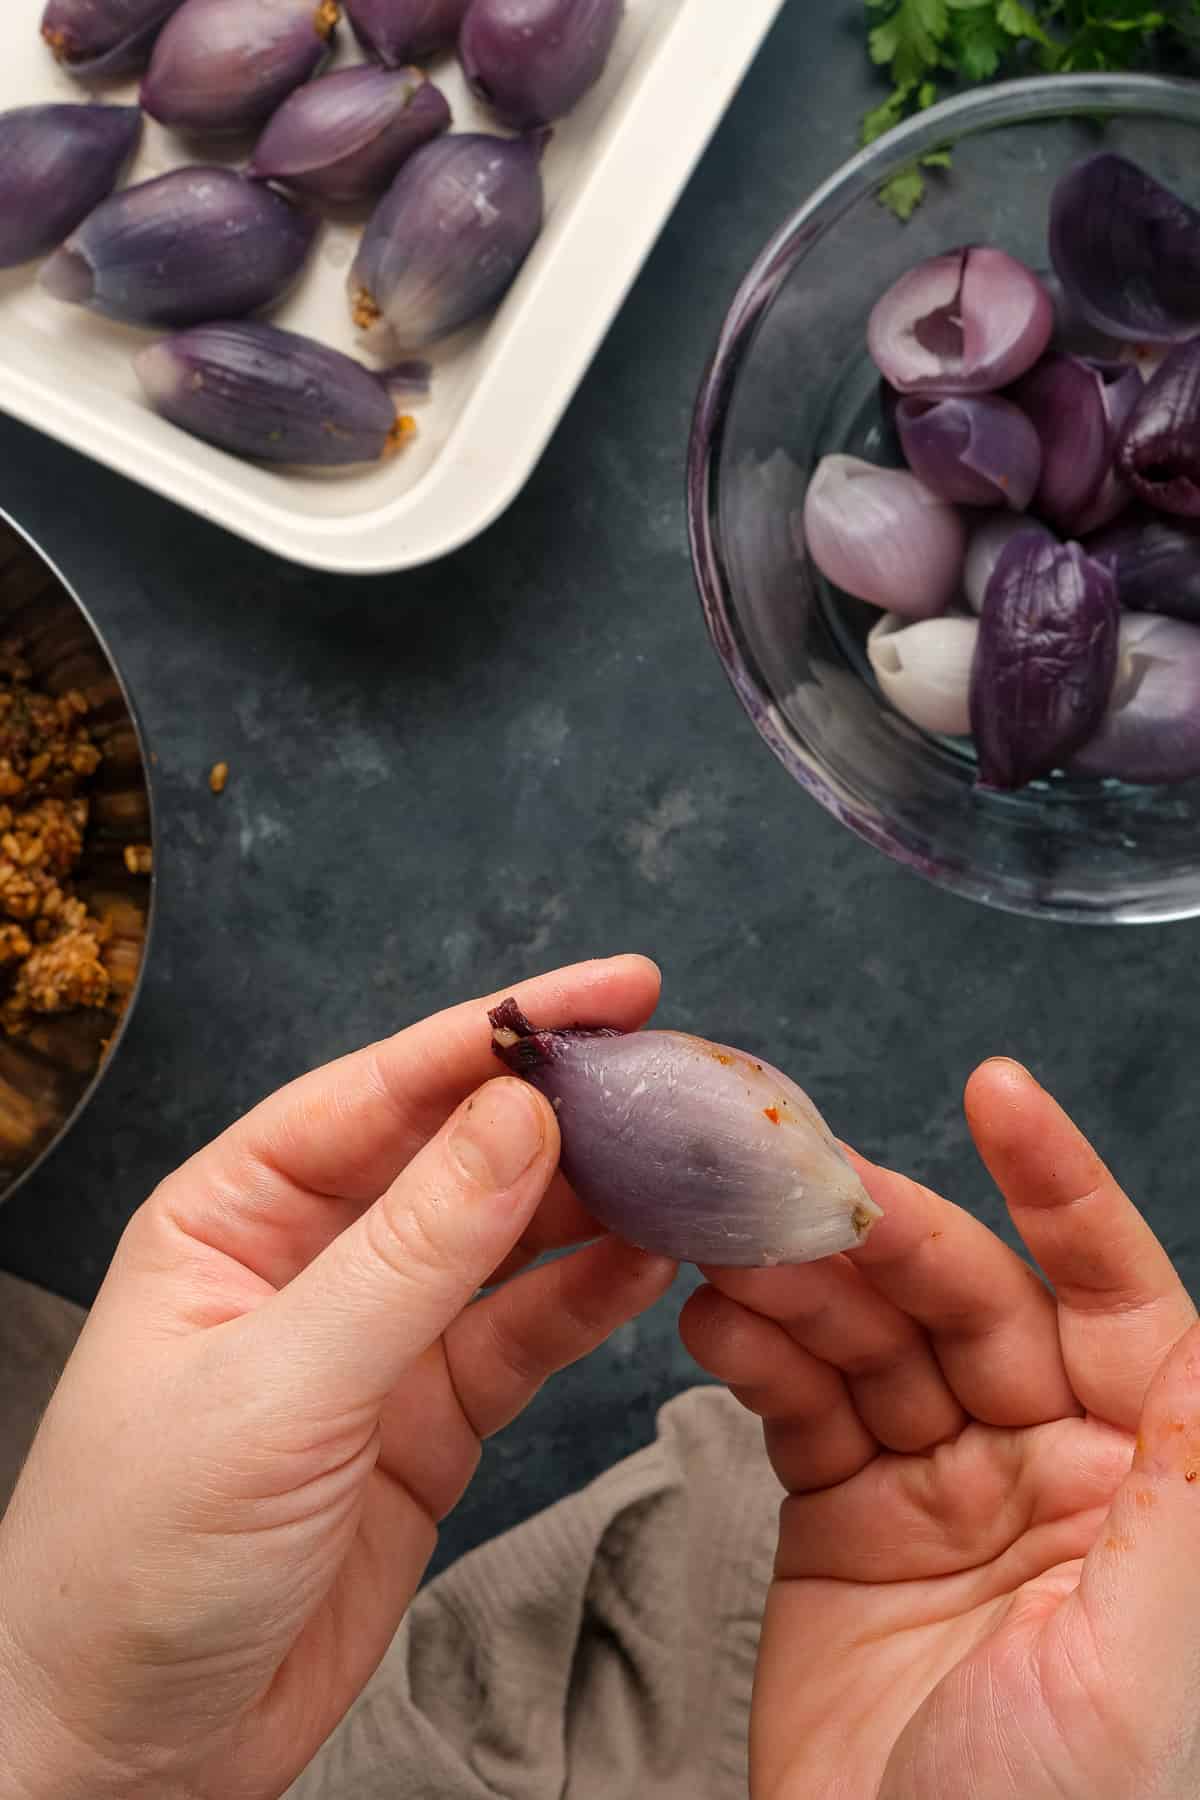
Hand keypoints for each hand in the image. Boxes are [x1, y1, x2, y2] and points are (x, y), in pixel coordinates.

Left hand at [0, 955, 674, 1799]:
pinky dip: (589, 1300)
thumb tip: (519, 1117)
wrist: (130, 1751)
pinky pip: (522, 1336)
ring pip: (505, 1241)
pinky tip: (653, 1261)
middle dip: (566, 1111)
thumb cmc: (140, 1559)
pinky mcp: (426, 1421)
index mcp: (234, 1213)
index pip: (383, 1087)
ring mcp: (376, 1340)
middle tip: (676, 1076)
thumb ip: (411, 1254)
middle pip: (457, 1151)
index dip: (504, 1028)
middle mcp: (310, 1258)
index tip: (614, 989)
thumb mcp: (280, 1387)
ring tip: (688, 1164)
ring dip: (596, 1202)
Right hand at [681, 1059, 1199, 1799]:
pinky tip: (720, 1324)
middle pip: (970, 1302)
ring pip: (873, 1341)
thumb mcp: (1158, 1653)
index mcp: (1150, 1477)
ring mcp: (942, 1491)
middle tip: (796, 1190)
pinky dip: (755, 1356)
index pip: (1116, 1294)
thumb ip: (1183, 1480)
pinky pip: (800, 1408)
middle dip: (886, 1236)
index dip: (1061, 1186)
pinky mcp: (842, 1525)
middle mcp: (1053, 1467)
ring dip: (801, 1286)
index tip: (995, 1094)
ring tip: (730, 1252)